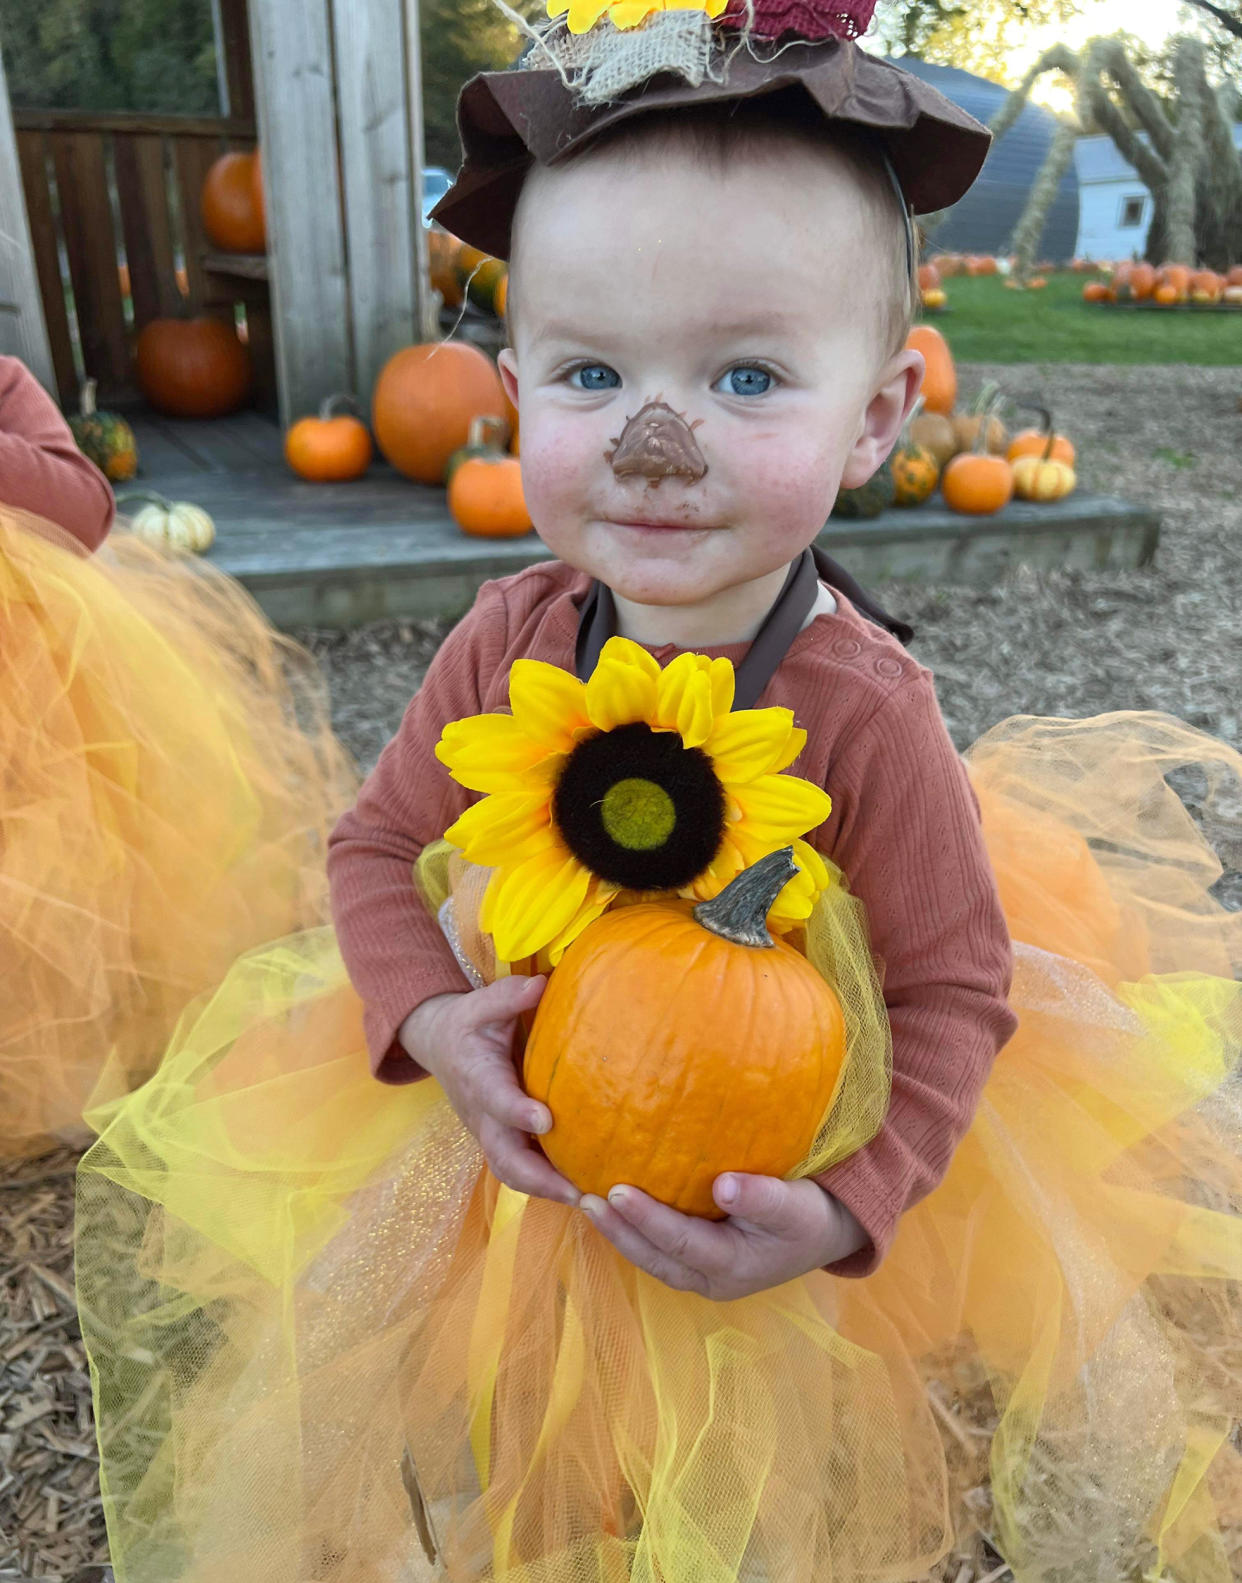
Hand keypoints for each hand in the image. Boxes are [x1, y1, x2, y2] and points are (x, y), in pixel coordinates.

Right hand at [398, 978, 578, 1206]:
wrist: (442, 1047)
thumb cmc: (469, 1024)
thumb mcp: (482, 1003)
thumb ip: (509, 996)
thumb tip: (541, 984)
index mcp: (477, 1076)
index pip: (496, 1099)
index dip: (517, 1112)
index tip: (546, 1121)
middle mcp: (482, 1114)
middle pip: (504, 1157)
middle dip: (538, 1177)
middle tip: (577, 1190)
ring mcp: (491, 1134)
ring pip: (513, 1172)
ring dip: (547, 1190)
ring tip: (589, 1201)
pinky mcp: (503, 1142)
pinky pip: (524, 1170)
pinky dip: (550, 1185)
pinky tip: (588, 1190)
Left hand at [580, 1174, 869, 1299]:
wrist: (828, 1232)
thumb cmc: (811, 1215)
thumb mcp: (797, 1206)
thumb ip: (764, 1198)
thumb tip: (723, 1186)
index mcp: (732, 1267)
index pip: (678, 1241)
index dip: (645, 1218)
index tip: (614, 1190)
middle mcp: (710, 1278)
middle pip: (654, 1256)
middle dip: (618, 1229)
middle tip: (584, 1197)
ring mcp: (702, 1273)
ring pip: (651, 1256)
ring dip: (620, 1231)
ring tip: (588, 1200)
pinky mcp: (699, 1259)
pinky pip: (659, 1247)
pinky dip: (635, 1228)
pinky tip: (616, 1202)